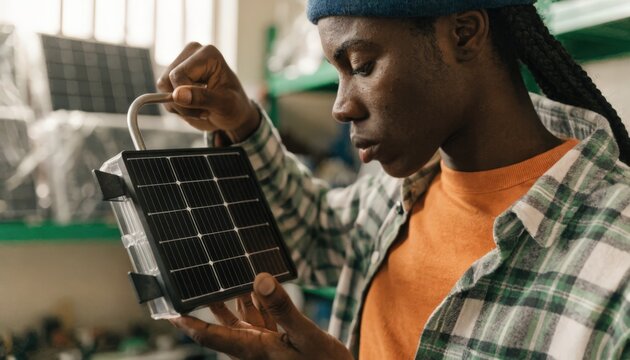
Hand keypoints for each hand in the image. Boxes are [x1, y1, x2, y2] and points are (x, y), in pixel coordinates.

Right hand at [157, 42, 259, 142]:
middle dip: (182, 104)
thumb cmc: (234, 107)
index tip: (206, 110)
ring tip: (199, 108)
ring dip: (178, 106)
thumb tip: (177, 94)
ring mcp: (182, 62)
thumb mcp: (224, 105)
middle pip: (167, 81)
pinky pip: (163, 92)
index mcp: (207, 54)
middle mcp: (192, 52)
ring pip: (163, 87)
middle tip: (203, 111)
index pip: (178, 76)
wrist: (234, 113)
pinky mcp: (175, 74)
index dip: (186, 98)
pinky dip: (176, 106)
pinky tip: (192, 106)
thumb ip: (202, 98)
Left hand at [170, 273, 352, 359]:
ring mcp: (263, 342)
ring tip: (218, 270)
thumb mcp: (306, 336)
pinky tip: (255, 282)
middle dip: (205, 300)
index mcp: (251, 349)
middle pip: (218, 322)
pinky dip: (256, 298)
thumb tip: (259, 279)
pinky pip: (259, 315)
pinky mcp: (275, 339)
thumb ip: (282, 308)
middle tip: (192, 276)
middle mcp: (251, 346)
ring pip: (238, 315)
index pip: (207, 335)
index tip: (167, 307)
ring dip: (231, 294)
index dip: (185, 321)